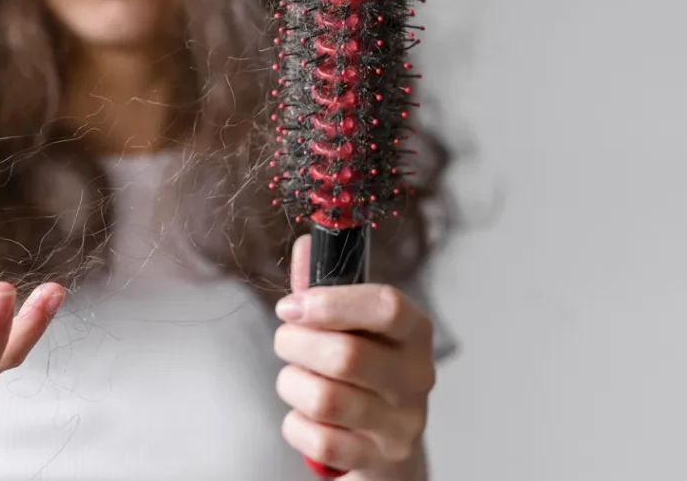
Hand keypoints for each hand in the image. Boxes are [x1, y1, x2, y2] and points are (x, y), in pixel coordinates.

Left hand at [272, 236, 434, 476]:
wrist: (385, 448)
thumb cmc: (362, 374)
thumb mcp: (351, 327)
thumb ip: (325, 287)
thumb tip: (306, 243)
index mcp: (413, 333)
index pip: (387, 307)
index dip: (331, 303)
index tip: (291, 306)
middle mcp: (416, 377)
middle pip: (347, 356)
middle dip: (296, 345)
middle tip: (286, 342)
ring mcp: (401, 424)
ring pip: (325, 399)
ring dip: (292, 384)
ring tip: (295, 379)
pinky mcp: (379, 461)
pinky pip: (318, 440)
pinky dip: (295, 426)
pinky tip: (305, 417)